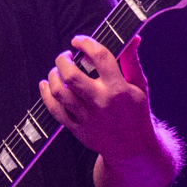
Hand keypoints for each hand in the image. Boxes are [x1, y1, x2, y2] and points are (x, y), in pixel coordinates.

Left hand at [39, 34, 159, 161]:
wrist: (133, 148)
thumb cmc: (137, 113)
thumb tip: (133, 37)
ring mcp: (87, 117)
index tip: (78, 41)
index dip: (85, 43)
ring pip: (60, 92)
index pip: (99, 56)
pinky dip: (46, 95)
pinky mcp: (77, 129)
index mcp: (118, 88)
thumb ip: (132, 60)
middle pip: (71, 74)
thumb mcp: (139, 86)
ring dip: (53, 76)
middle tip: (65, 56)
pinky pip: (55, 110)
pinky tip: (47, 86)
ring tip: (57, 71)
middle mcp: (101, 102)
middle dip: (63, 59)